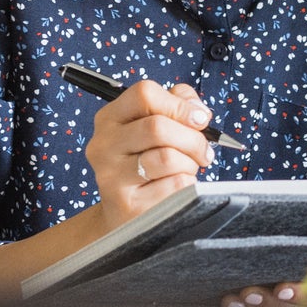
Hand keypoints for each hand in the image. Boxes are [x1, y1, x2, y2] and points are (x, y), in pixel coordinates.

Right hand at [83, 80, 214, 230]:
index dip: (180, 104)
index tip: (200, 119)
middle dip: (192, 138)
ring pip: (167, 157)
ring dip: (190, 163)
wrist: (126, 213)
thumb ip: (177, 105)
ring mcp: (110, 176)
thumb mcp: (155, 127)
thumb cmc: (148, 162)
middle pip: (158, 126)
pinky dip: (187, 184)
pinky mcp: (127, 204)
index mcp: (109, 118)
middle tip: (203, 151)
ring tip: (187, 168)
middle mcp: (103, 145)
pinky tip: (177, 187)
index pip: (144, 93)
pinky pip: (175, 184)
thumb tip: (197, 111)